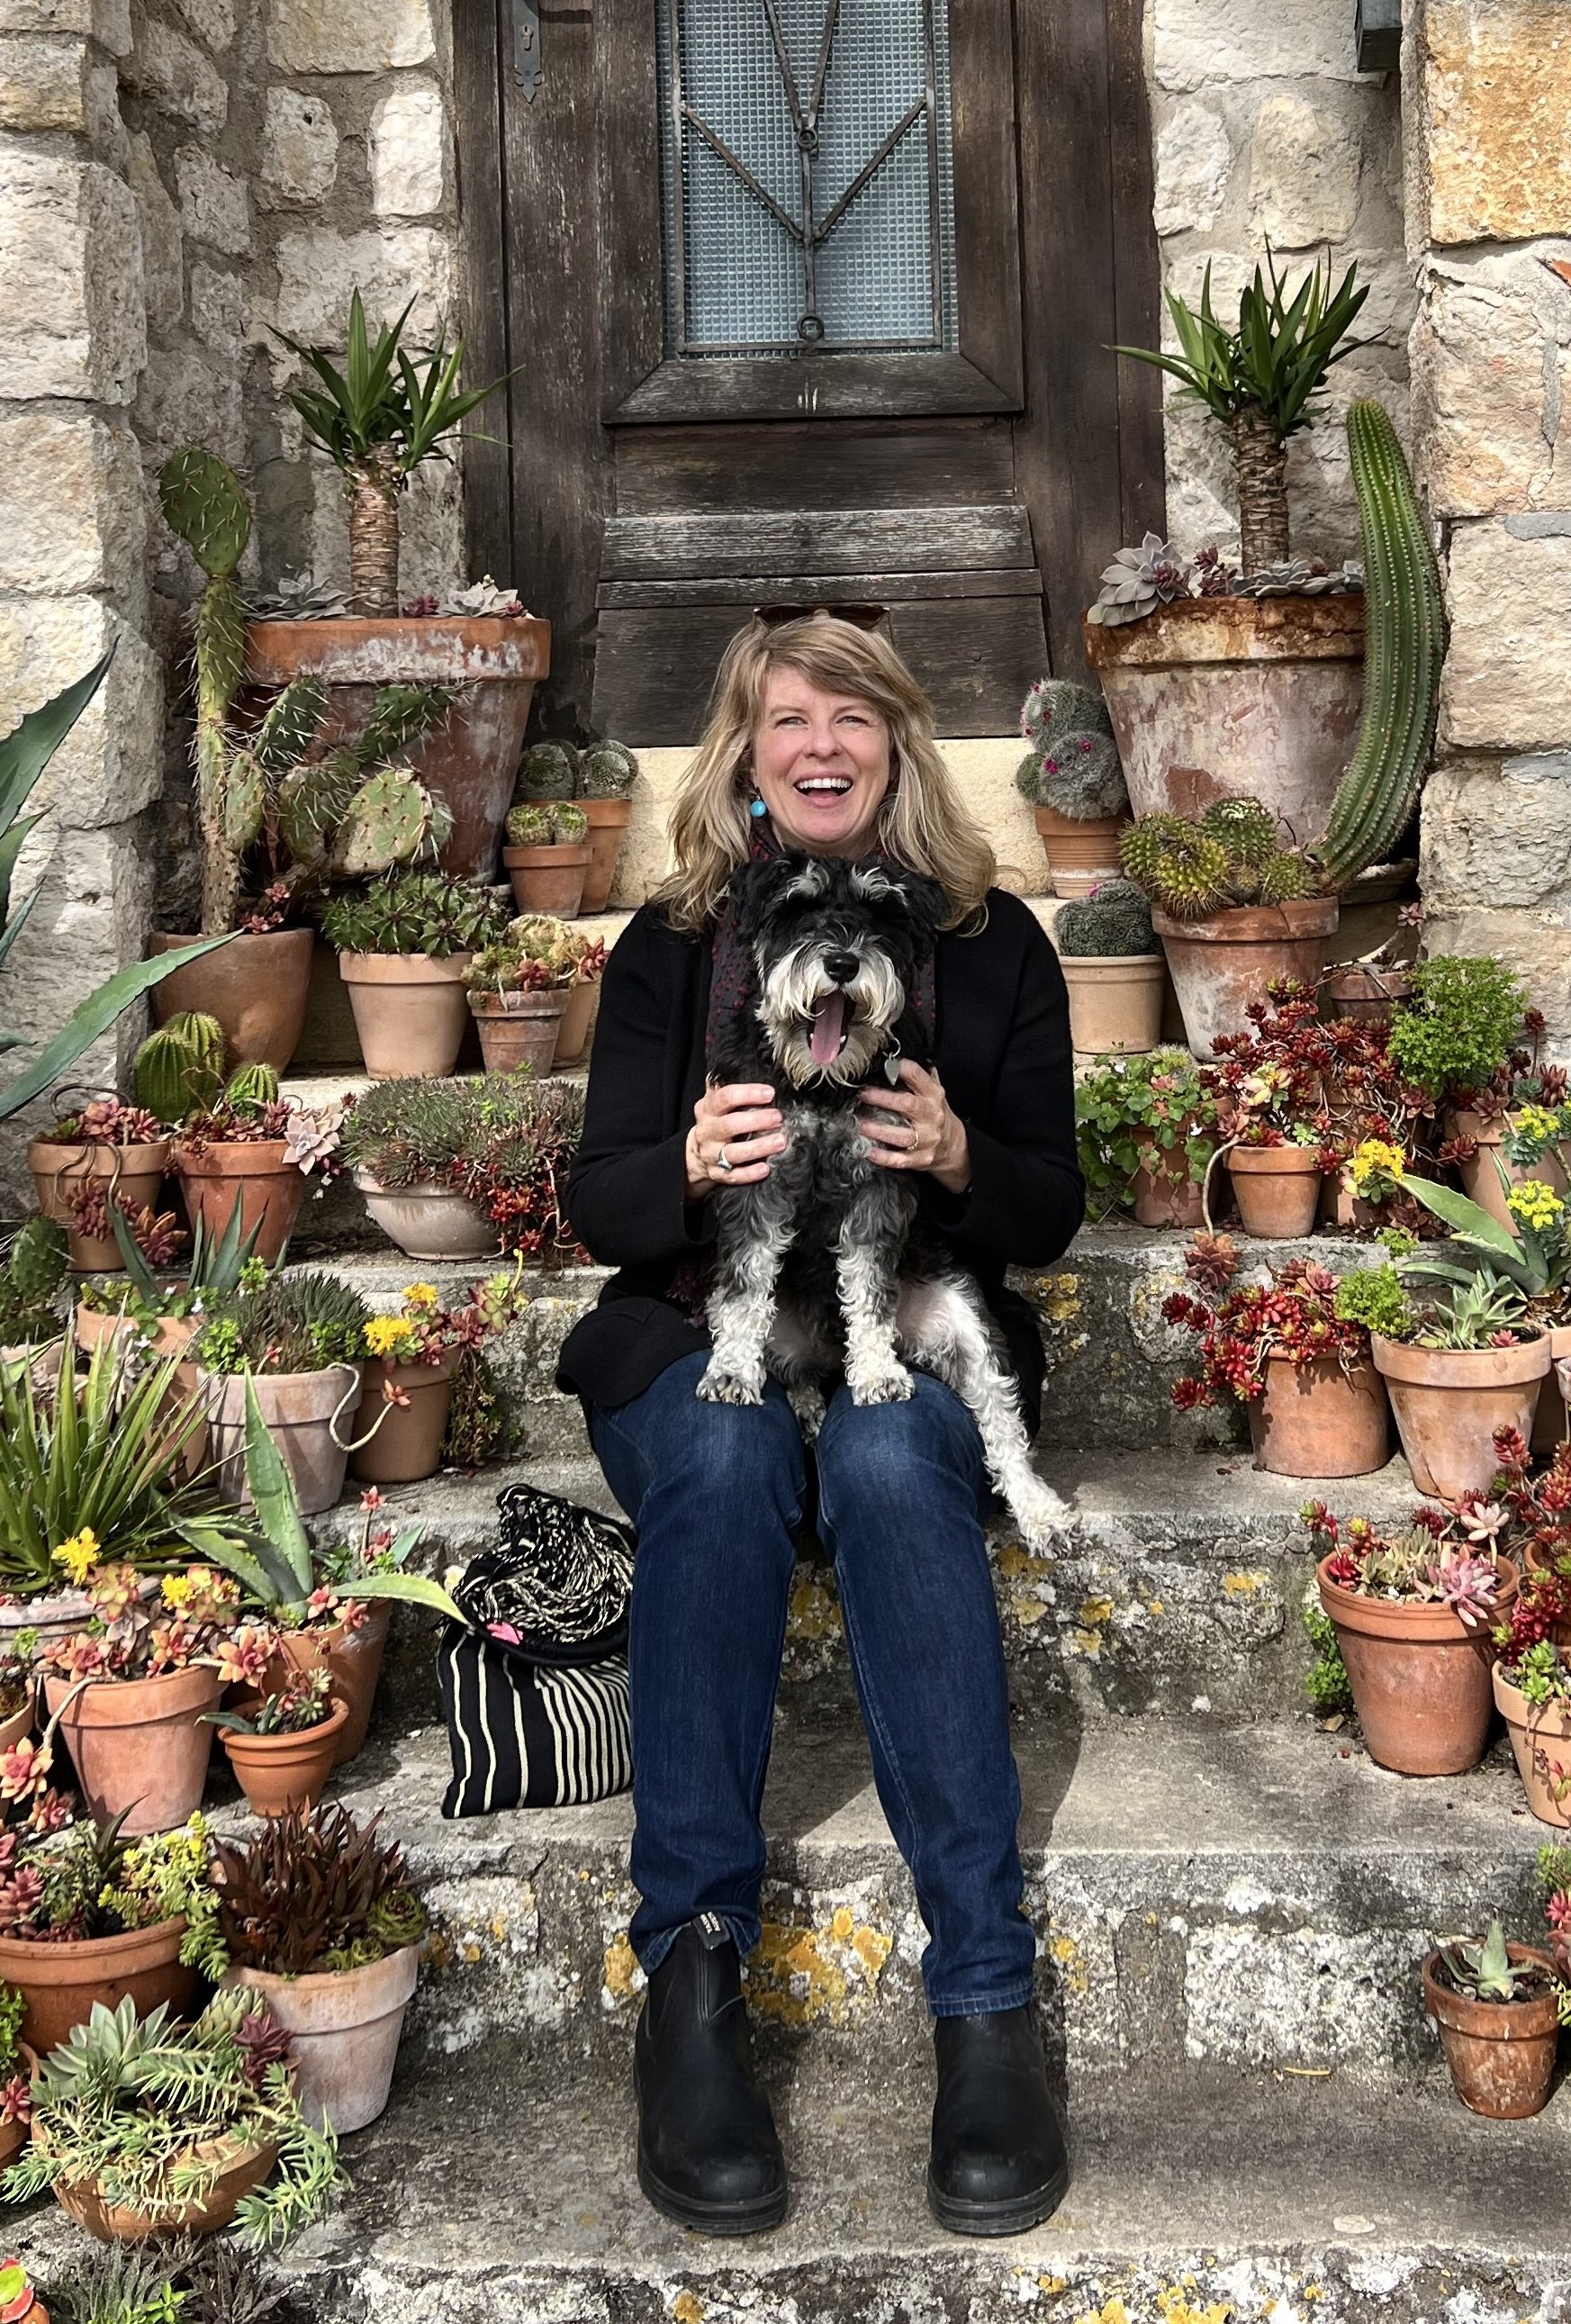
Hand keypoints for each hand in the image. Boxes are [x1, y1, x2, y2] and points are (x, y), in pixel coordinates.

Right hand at [685, 1080, 784, 1198]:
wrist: (694, 1155)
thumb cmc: (715, 1121)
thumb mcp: (714, 1101)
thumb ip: (726, 1084)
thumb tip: (745, 1060)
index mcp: (708, 1109)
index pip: (725, 1097)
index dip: (748, 1094)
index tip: (770, 1093)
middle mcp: (708, 1131)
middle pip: (730, 1125)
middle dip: (756, 1120)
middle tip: (778, 1117)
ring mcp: (712, 1155)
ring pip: (734, 1152)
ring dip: (758, 1147)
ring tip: (781, 1141)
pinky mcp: (719, 1174)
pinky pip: (734, 1175)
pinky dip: (750, 1173)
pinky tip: (766, 1169)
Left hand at [857, 1060, 970, 1192]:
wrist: (953, 1145)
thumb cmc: (934, 1113)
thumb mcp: (932, 1093)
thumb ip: (916, 1077)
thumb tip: (893, 1056)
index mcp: (933, 1095)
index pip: (918, 1076)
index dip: (902, 1069)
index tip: (885, 1065)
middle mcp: (931, 1115)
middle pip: (907, 1105)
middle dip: (883, 1099)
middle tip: (862, 1094)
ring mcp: (927, 1139)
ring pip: (902, 1135)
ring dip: (879, 1130)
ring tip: (861, 1124)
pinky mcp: (921, 1158)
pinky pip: (901, 1160)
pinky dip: (884, 1158)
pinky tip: (868, 1152)